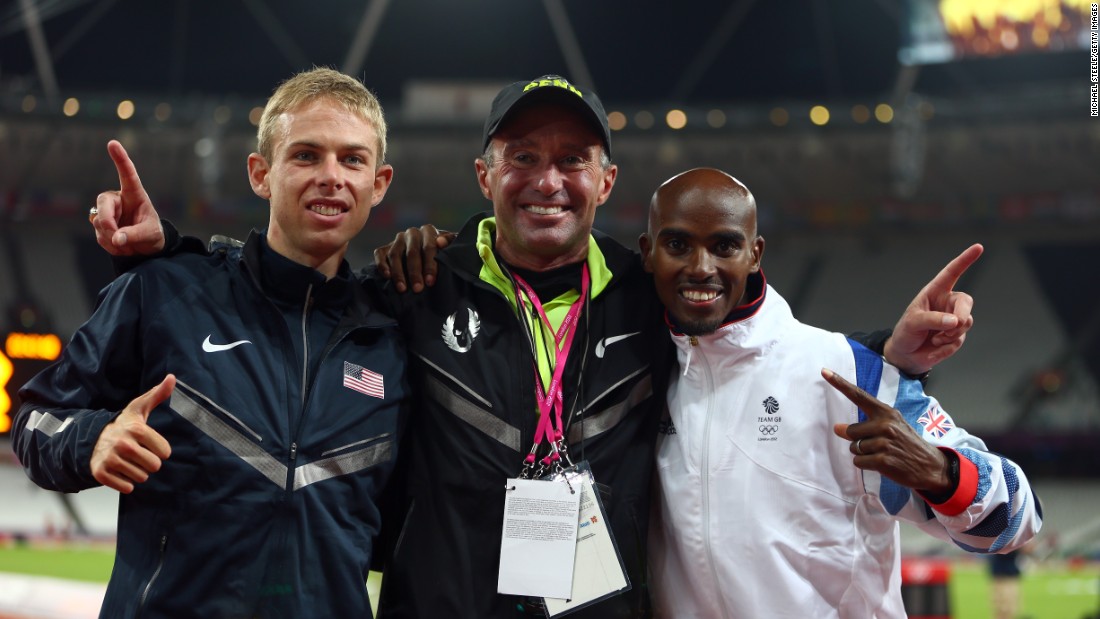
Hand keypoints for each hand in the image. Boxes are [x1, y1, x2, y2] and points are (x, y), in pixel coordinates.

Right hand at [90, 374, 174, 493]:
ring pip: (141, 478)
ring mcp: (110, 459)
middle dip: (149, 462)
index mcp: (137, 429)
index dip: (160, 450)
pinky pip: (126, 488)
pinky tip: (120, 471)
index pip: (165, 452)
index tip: (150, 444)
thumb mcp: (140, 409)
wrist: (93, 439)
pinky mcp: (101, 473)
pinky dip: (126, 483)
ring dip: (138, 472)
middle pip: (154, 466)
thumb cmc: (124, 425)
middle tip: (139, 454)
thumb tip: (172, 377)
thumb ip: (158, 395)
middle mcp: (123, 444)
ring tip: (129, 461)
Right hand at [91, 140, 165, 255]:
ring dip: (112, 236)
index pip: (127, 175)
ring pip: (99, 221)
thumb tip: (117, 238)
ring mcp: (107, 212)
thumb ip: (135, 235)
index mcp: (134, 194)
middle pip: (103, 202)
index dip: (120, 159)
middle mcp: (118, 200)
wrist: (145, 248)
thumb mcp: (150, 235)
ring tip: (129, 243)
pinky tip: (121, 245)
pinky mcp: (100, 224)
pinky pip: (99, 234)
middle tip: (117, 237)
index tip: (113, 143)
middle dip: (107, 220)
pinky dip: (110, 244)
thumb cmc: (152, 234)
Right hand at [372, 224, 454, 292]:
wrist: (431, 252)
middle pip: (411, 252)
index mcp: (428, 231)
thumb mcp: (452, 247)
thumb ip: (451, 242)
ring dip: (398, 272)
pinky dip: (382, 265)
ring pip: (395, 254)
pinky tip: (386, 276)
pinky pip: (380, 254)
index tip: (431, 282)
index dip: (430, 265)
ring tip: (402, 289)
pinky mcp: (385, 247)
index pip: (429, 247)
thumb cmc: (444, 252)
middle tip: (418, 288)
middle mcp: (412, 233)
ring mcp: (397, 239)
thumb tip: (440, 242)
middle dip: (415, 272)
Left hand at [823, 368, 950, 492]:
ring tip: (882, 454)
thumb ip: (865, 425)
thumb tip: (837, 428)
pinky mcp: (883, 460)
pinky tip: (881, 464)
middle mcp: (885, 425)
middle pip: (850, 431)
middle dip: (857, 440)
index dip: (840, 384)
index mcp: (887, 413)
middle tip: (877, 446)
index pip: (859, 396)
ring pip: (854, 448)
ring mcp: (884, 443)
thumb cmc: (908, 445)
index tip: (824, 372)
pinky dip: (865, 465)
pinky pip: (858, 462)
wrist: (931, 467)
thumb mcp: (893, 427)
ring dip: (863, 454)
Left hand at [883, 244, 981, 374]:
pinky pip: (958, 340)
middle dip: (962, 315)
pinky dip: (945, 347)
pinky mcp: (957, 336)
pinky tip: (933, 347)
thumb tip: (955, 321)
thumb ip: (933, 319)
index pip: (952, 273)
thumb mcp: (913, 322)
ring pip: (965, 323)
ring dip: (950, 334)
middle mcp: (947, 303)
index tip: (979, 247)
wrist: (906, 354)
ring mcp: (954, 320)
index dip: (965, 260)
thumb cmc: (906, 332)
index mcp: (935, 292)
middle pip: (966, 302)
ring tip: (934, 338)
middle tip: (953, 326)